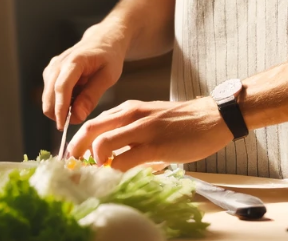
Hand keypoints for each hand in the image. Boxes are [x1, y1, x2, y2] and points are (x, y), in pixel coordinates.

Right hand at [42, 24, 127, 128]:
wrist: (103, 40)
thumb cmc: (109, 57)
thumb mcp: (109, 76)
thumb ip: (92, 95)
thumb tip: (77, 116)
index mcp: (75, 61)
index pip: (61, 88)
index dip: (60, 109)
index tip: (63, 126)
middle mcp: (58, 63)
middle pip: (49, 96)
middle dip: (60, 113)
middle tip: (80, 116)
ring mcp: (52, 67)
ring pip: (47, 98)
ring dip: (60, 107)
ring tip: (82, 101)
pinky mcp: (50, 72)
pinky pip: (49, 93)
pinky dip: (60, 100)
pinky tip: (76, 95)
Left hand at [66, 97, 233, 170]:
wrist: (211, 116)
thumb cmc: (183, 122)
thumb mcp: (151, 119)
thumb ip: (132, 134)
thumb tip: (115, 158)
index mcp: (129, 108)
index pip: (94, 122)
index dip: (79, 143)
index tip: (76, 160)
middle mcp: (131, 114)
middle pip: (91, 130)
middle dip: (77, 152)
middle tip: (76, 168)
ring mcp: (142, 128)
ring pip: (103, 144)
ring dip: (95, 164)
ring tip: (99, 175)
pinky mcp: (155, 144)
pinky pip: (124, 160)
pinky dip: (115, 172)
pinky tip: (118, 178)